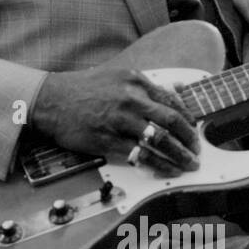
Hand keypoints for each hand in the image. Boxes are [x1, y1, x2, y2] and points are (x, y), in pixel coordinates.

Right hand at [31, 68, 199, 175]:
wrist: (51, 101)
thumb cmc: (84, 89)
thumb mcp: (117, 77)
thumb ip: (145, 87)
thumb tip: (175, 94)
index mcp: (136, 81)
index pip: (172, 102)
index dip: (188, 120)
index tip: (195, 131)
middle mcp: (131, 99)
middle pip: (171, 122)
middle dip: (190, 140)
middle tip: (197, 151)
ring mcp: (120, 120)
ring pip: (159, 141)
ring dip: (179, 155)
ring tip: (188, 165)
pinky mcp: (108, 140)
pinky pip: (140, 156)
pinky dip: (157, 165)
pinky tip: (167, 171)